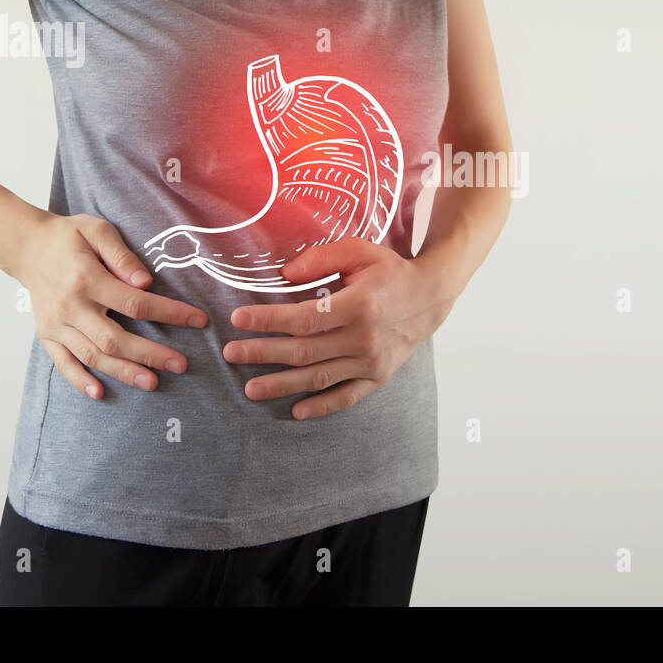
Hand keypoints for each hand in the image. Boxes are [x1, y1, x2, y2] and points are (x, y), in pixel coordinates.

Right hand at [13, 213, 208, 398]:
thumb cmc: (69, 237)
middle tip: (180, 365)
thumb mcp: (97, 231)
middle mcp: (69, 306)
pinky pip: (62, 363)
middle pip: (114, 338)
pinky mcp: (46, 335)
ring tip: (151, 382)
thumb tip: (146, 282)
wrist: (27, 247)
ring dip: (123, 372)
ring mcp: (56, 324)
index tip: (198, 320)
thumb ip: (123, 256)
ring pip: (92, 355)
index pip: (134, 303)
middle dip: (150, 354)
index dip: (169, 313)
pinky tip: (100, 393)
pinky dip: (79, 380)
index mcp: (86, 279)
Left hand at [225, 239, 452, 418]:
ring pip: (319, 377)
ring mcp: (372, 362)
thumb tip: (285, 274)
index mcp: (358, 305)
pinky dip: (321, 406)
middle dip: (263, 353)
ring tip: (250, 388)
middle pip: (304, 351)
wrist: (431, 298)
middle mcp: (365, 338)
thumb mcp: (360, 251)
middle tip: (231, 353)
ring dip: (282, 384)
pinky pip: (346, 397)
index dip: (268, 320)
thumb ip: (321, 258)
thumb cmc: (390, 272)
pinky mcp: (378, 377)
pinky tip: (295, 410)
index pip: (304, 318)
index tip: (238, 319)